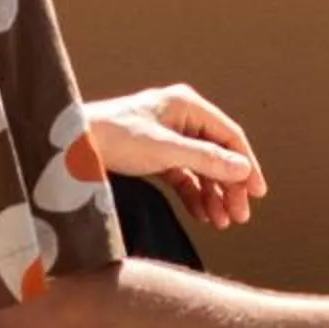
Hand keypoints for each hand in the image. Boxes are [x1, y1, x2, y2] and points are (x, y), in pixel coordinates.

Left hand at [86, 84, 268, 229]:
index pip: (229, 136)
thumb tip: (242, 169)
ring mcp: (168, 137)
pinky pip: (184, 176)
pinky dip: (194, 195)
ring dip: (213, 195)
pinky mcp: (155, 155)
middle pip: (218, 154)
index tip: (256, 193)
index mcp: (187, 105)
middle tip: (238, 216)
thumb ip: (206, 160)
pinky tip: (202, 214)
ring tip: (220, 222)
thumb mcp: (165, 150)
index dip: (246, 164)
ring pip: (202, 168)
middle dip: (229, 186)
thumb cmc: (113, 138)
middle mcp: (180, 117)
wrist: (71, 148)